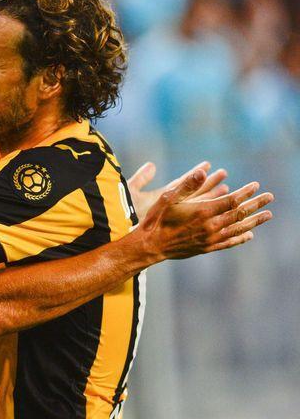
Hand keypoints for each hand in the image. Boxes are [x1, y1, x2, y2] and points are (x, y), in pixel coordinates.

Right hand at [132, 167, 273, 261]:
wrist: (150, 246)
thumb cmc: (157, 219)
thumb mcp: (168, 197)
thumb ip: (187, 185)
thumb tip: (202, 170)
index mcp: (203, 212)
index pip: (231, 201)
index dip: (245, 193)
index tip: (255, 185)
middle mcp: (210, 226)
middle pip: (239, 214)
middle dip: (256, 204)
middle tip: (270, 197)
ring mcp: (210, 239)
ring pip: (237, 229)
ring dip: (254, 221)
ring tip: (268, 215)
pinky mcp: (206, 248)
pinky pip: (229, 242)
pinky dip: (240, 237)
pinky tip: (249, 235)